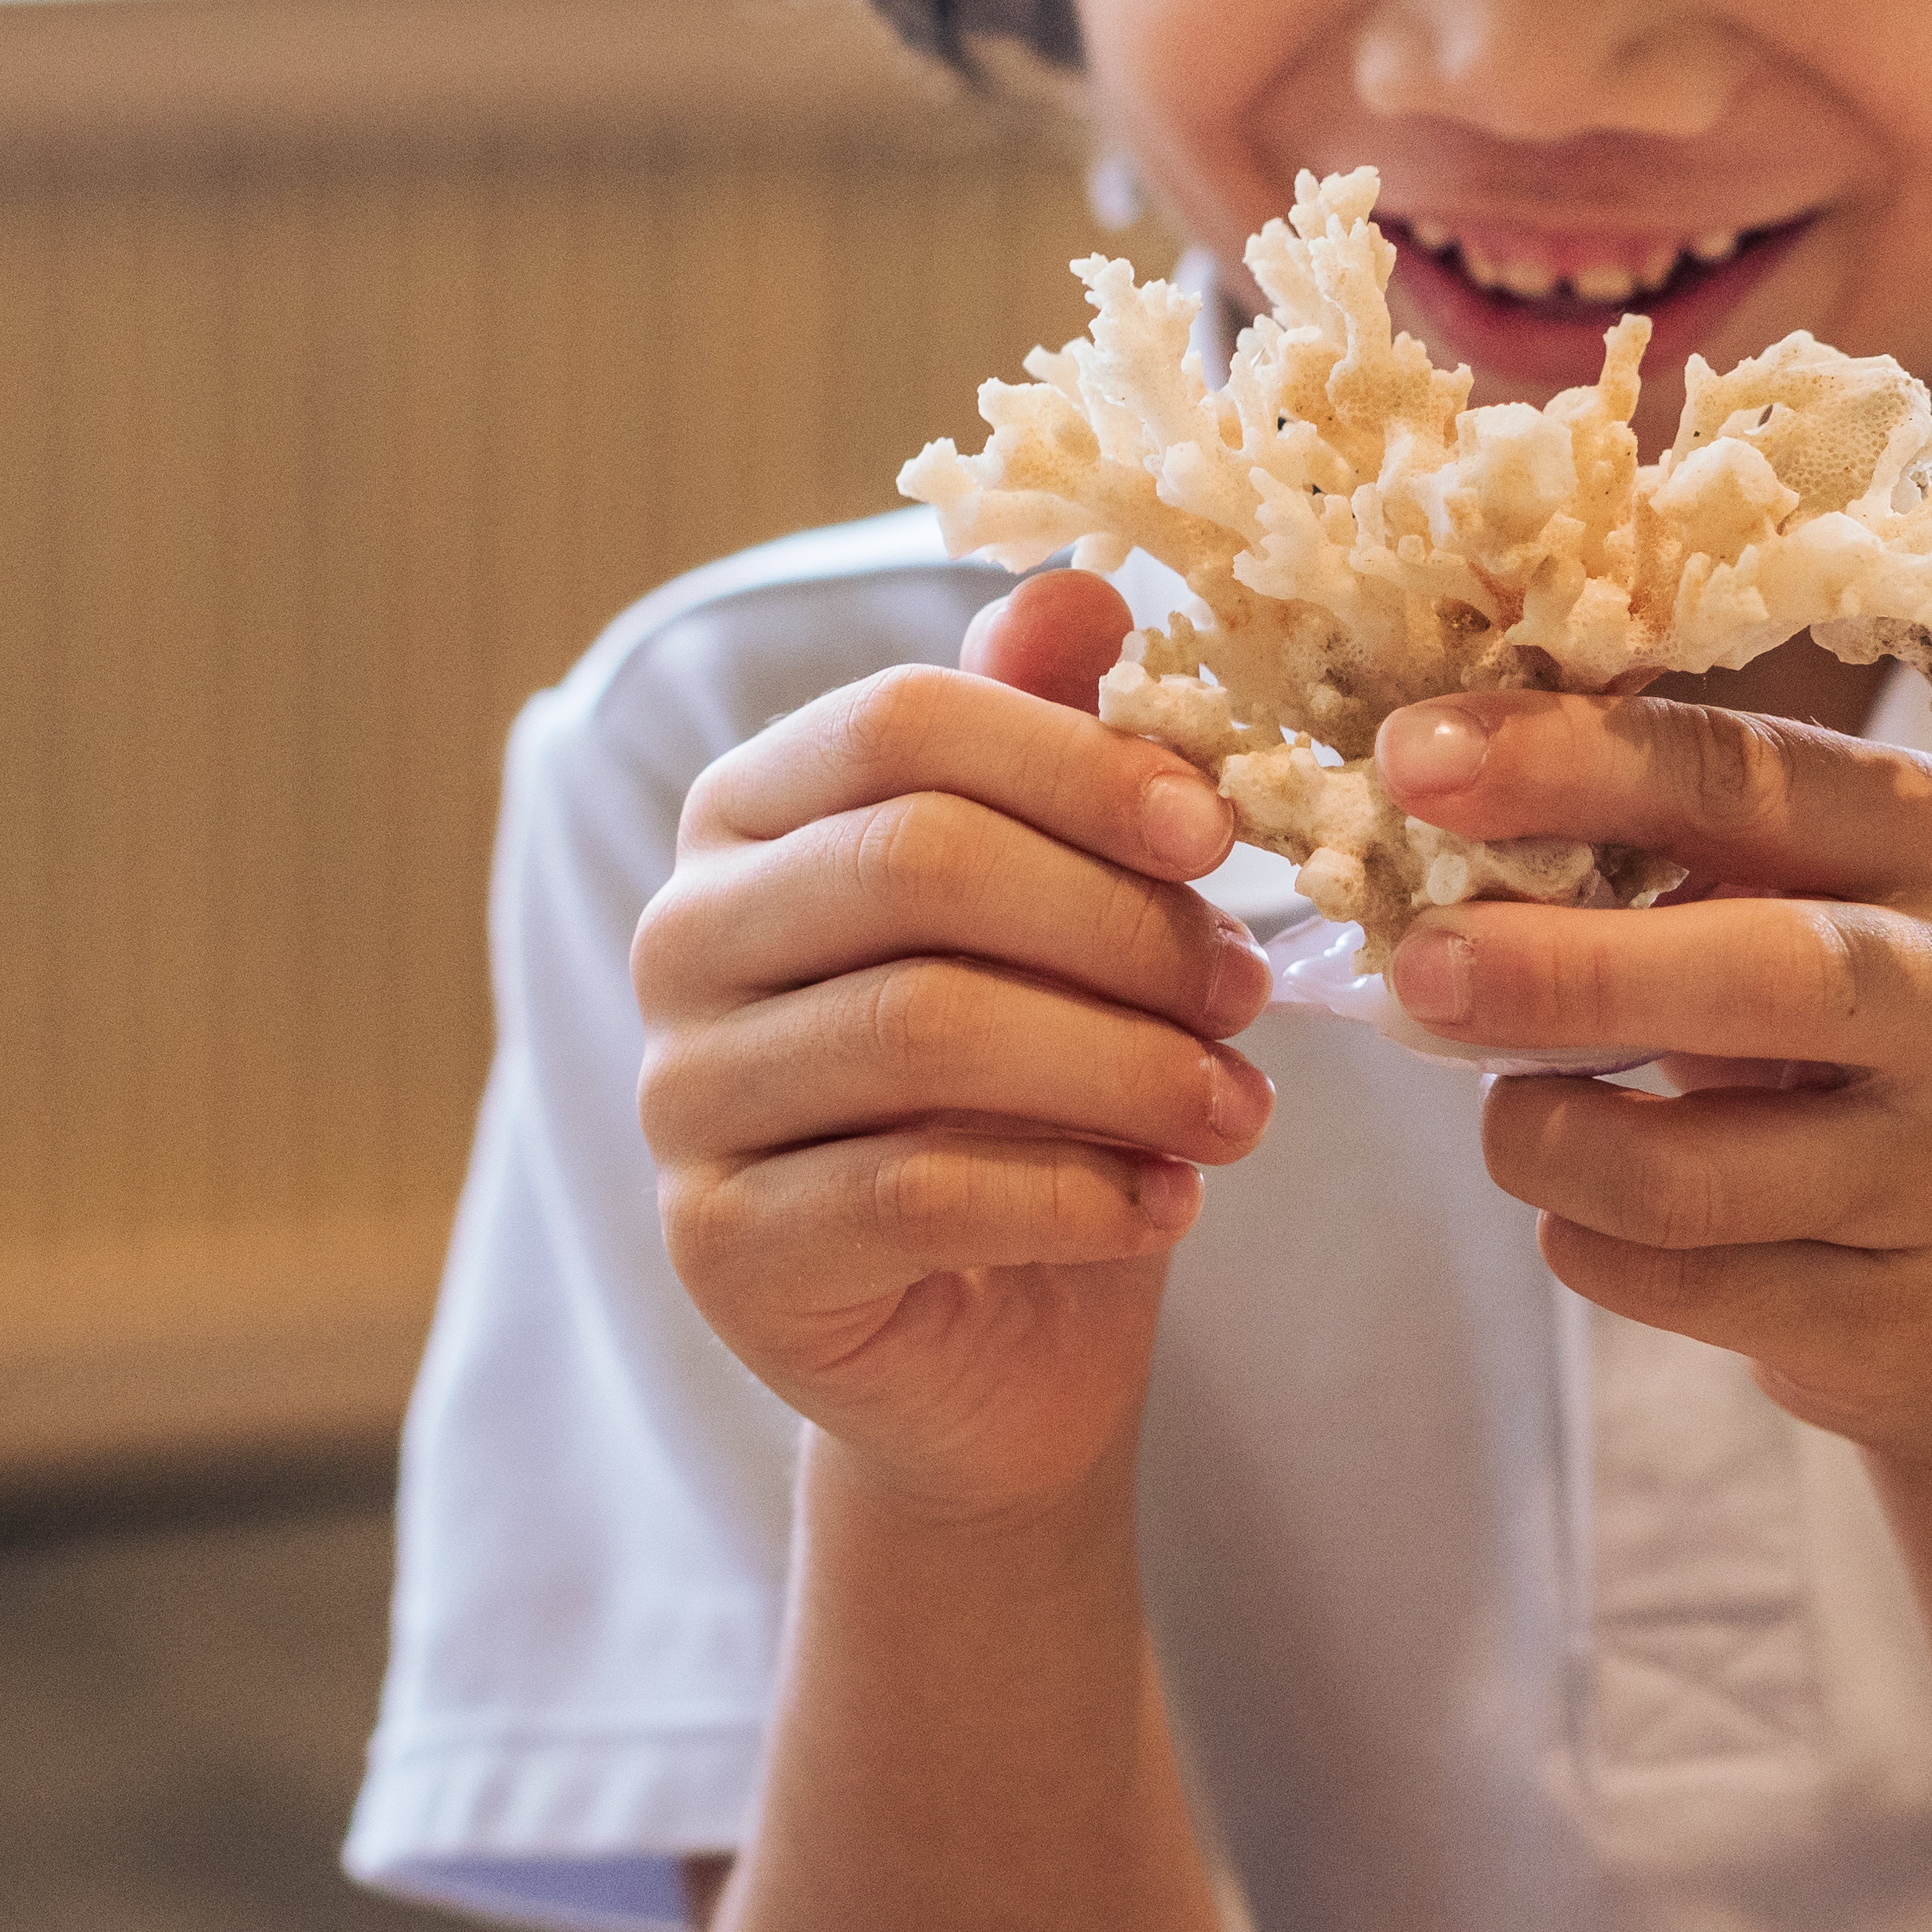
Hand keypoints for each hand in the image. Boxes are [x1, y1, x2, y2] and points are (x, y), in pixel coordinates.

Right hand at [637, 569, 1274, 1523]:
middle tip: (1250, 991)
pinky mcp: (720, 1248)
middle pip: (915, 863)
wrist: (992, 1346)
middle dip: (1117, 923)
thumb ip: (1050, 750)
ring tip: (1239, 1109)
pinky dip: (1075, 1195)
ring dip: (1121, 1065)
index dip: (1076, 763)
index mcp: (753, 814)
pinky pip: (914, 1191)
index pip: (900, 723)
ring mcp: (681, 1096)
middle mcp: (684, 937)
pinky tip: (1169, 1206)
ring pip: (923, 1028)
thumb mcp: (1064, 909)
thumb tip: (1079, 585)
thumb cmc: (1037, 1093)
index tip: (1218, 835)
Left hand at [1373, 691, 1931, 1457]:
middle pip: (1758, 973)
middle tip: (1421, 968)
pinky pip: (1682, 1285)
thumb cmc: (1861, 1043)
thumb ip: (1670, 849)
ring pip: (1688, 1173)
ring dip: (1545, 1138)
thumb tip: (1437, 802)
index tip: (1415, 761)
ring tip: (1506, 1113)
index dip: (1569, 764)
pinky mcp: (1911, 1318)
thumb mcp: (1815, 904)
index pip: (1746, 777)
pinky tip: (1580, 1212)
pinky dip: (1585, 1242)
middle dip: (1561, 970)